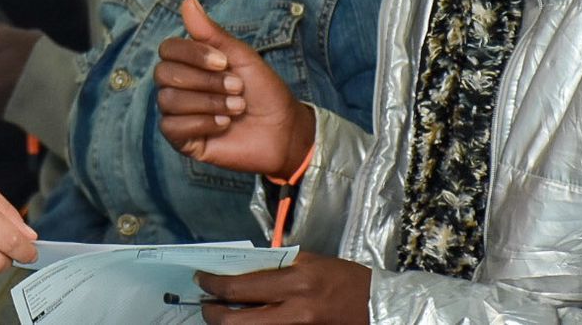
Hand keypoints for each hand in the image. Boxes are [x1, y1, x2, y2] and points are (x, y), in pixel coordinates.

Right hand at [154, 0, 313, 178]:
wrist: (284, 131)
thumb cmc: (264, 92)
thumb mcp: (241, 56)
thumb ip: (211, 33)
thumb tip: (188, 2)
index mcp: (189, 64)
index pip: (167, 50)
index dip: (193, 55)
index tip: (224, 62)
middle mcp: (178, 87)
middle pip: (164, 74)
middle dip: (205, 81)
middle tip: (236, 88)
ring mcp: (179, 114)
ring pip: (168, 100)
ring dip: (209, 103)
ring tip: (236, 109)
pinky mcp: (183, 140)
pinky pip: (172, 127)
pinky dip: (202, 123)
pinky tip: (223, 125)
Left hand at [195, 252, 369, 323]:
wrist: (380, 306)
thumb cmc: (345, 279)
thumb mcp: (310, 262)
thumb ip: (277, 266)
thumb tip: (243, 269)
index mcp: (295, 282)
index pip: (239, 288)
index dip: (212, 285)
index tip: (201, 280)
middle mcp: (295, 311)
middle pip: (236, 321)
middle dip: (212, 313)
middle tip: (205, 304)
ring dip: (230, 324)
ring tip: (222, 315)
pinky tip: (247, 322)